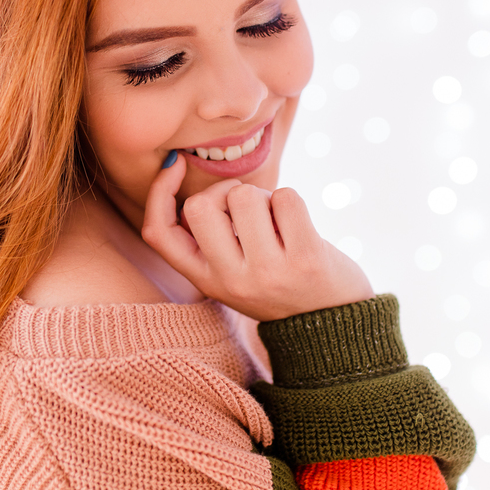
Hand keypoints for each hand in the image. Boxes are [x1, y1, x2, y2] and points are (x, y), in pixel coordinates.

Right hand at [141, 155, 373, 321]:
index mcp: (205, 280)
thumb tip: (183, 169)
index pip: (158, 232)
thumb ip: (208, 237)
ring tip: (278, 221)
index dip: (159, 191)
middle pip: (199, 206)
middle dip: (225, 191)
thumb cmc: (277, 282)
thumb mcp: (231, 272)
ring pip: (244, 196)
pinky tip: (298, 225)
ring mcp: (268, 272)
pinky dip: (291, 200)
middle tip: (249, 208)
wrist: (330, 324)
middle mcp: (231, 280)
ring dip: (264, 196)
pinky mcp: (306, 260)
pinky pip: (286, 198)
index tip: (176, 165)